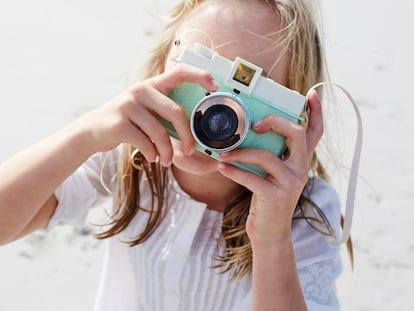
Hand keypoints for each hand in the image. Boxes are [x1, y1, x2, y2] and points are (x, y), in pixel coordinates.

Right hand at [74, 64, 218, 164]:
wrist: (92, 131)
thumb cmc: (128, 123)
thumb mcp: (146, 112)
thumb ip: (165, 115)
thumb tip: (195, 135)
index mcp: (152, 85)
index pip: (179, 72)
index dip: (199, 75)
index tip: (215, 85)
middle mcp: (141, 90)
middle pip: (176, 112)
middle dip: (187, 136)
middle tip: (189, 150)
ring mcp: (128, 105)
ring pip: (160, 132)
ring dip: (167, 152)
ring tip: (166, 161)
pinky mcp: (119, 123)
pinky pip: (145, 142)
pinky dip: (152, 154)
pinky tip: (151, 157)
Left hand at [217, 90, 322, 246]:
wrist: (270, 233)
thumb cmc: (266, 199)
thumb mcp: (272, 175)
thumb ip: (268, 155)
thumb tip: (247, 133)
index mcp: (300, 162)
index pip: (315, 133)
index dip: (316, 113)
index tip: (312, 94)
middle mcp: (300, 170)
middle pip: (297, 135)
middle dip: (276, 122)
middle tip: (255, 125)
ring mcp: (290, 184)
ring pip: (267, 156)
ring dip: (241, 152)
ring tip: (224, 153)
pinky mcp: (276, 197)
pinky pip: (252, 178)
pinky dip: (234, 171)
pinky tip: (222, 166)